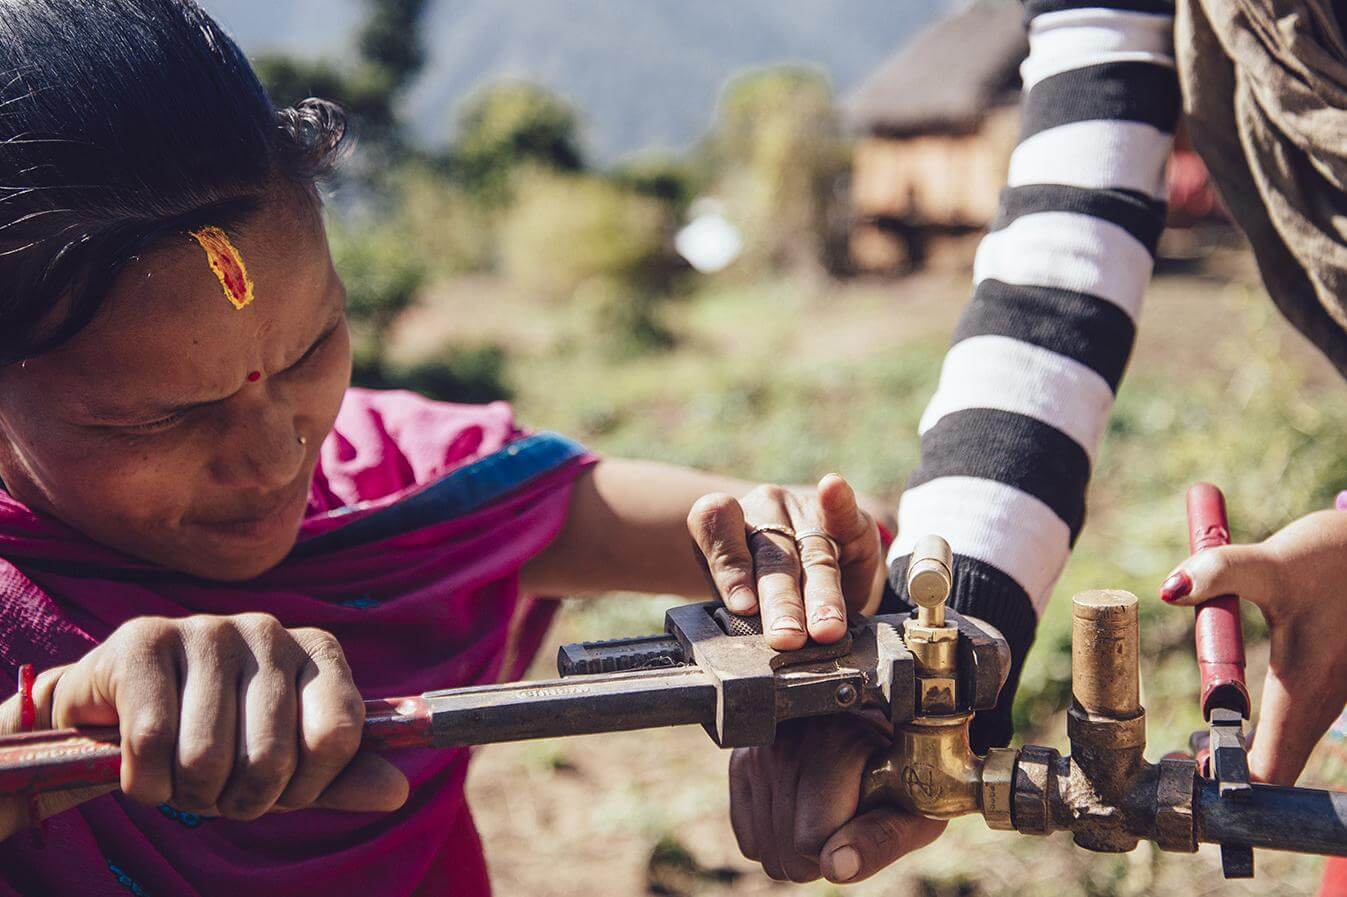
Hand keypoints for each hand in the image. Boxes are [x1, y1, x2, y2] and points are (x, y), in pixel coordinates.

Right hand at [0, 613, 407, 839]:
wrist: (114, 711)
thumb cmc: (216, 738)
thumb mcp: (287, 762)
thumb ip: (339, 777)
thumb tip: (395, 791)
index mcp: (316, 651)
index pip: (339, 733)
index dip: (307, 786)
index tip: (282, 793)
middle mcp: (269, 629)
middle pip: (271, 757)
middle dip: (239, 799)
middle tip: (218, 789)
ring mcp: (208, 627)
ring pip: (207, 756)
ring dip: (187, 793)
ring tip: (179, 774)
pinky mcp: (144, 638)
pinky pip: (152, 743)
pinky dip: (144, 781)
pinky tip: (143, 765)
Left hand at [687, 474, 883, 649]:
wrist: (803, 575)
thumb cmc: (758, 590)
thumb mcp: (739, 600)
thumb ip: (741, 610)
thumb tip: (751, 628)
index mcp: (725, 525)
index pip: (716, 530)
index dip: (731, 567)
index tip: (744, 606)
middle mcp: (764, 509)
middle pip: (772, 557)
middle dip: (781, 601)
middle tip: (786, 636)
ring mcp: (805, 510)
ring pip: (814, 557)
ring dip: (821, 595)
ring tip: (826, 629)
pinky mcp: (849, 519)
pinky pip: (843, 512)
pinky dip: (839, 501)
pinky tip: (833, 486)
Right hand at [728, 716, 945, 882]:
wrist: (878, 728)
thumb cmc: (904, 773)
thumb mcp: (915, 807)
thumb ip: (882, 839)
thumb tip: (835, 868)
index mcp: (834, 744)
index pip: (810, 842)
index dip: (844, 848)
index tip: (864, 819)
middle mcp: (786, 743)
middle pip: (785, 854)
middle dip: (820, 854)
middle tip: (848, 817)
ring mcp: (758, 753)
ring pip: (765, 852)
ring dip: (797, 848)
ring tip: (826, 810)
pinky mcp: (740, 763)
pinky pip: (749, 843)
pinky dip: (776, 840)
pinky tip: (802, 813)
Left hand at [1160, 508, 1346, 784]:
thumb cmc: (1331, 559)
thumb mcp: (1272, 562)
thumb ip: (1220, 572)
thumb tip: (1170, 589)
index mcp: (1305, 690)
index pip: (1267, 770)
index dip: (1225, 780)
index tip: (1185, 766)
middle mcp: (1324, 702)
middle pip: (1276, 766)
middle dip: (1228, 768)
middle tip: (1184, 751)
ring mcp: (1332, 695)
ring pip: (1288, 744)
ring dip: (1247, 747)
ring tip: (1201, 737)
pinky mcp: (1332, 682)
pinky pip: (1298, 721)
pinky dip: (1268, 728)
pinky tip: (1235, 710)